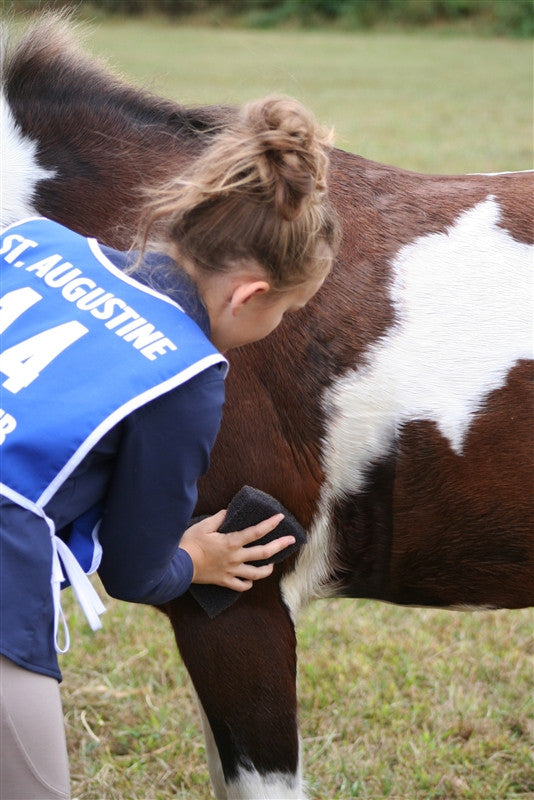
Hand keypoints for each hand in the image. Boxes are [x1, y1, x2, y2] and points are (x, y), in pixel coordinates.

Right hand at [179, 510, 294, 591]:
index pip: (256, 532)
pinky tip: (251, 580)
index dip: (270, 524)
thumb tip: (227, 512)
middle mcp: (235, 557)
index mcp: (231, 542)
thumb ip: (218, 518)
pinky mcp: (224, 581)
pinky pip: (241, 585)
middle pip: (263, 553)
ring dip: (267, 569)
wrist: (179, 565)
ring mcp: (231, 571)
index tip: (280, 518)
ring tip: (272, 565)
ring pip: (256, 573)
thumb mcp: (204, 526)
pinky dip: (248, 583)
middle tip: (291, 540)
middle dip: (280, 545)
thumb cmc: (190, 543)